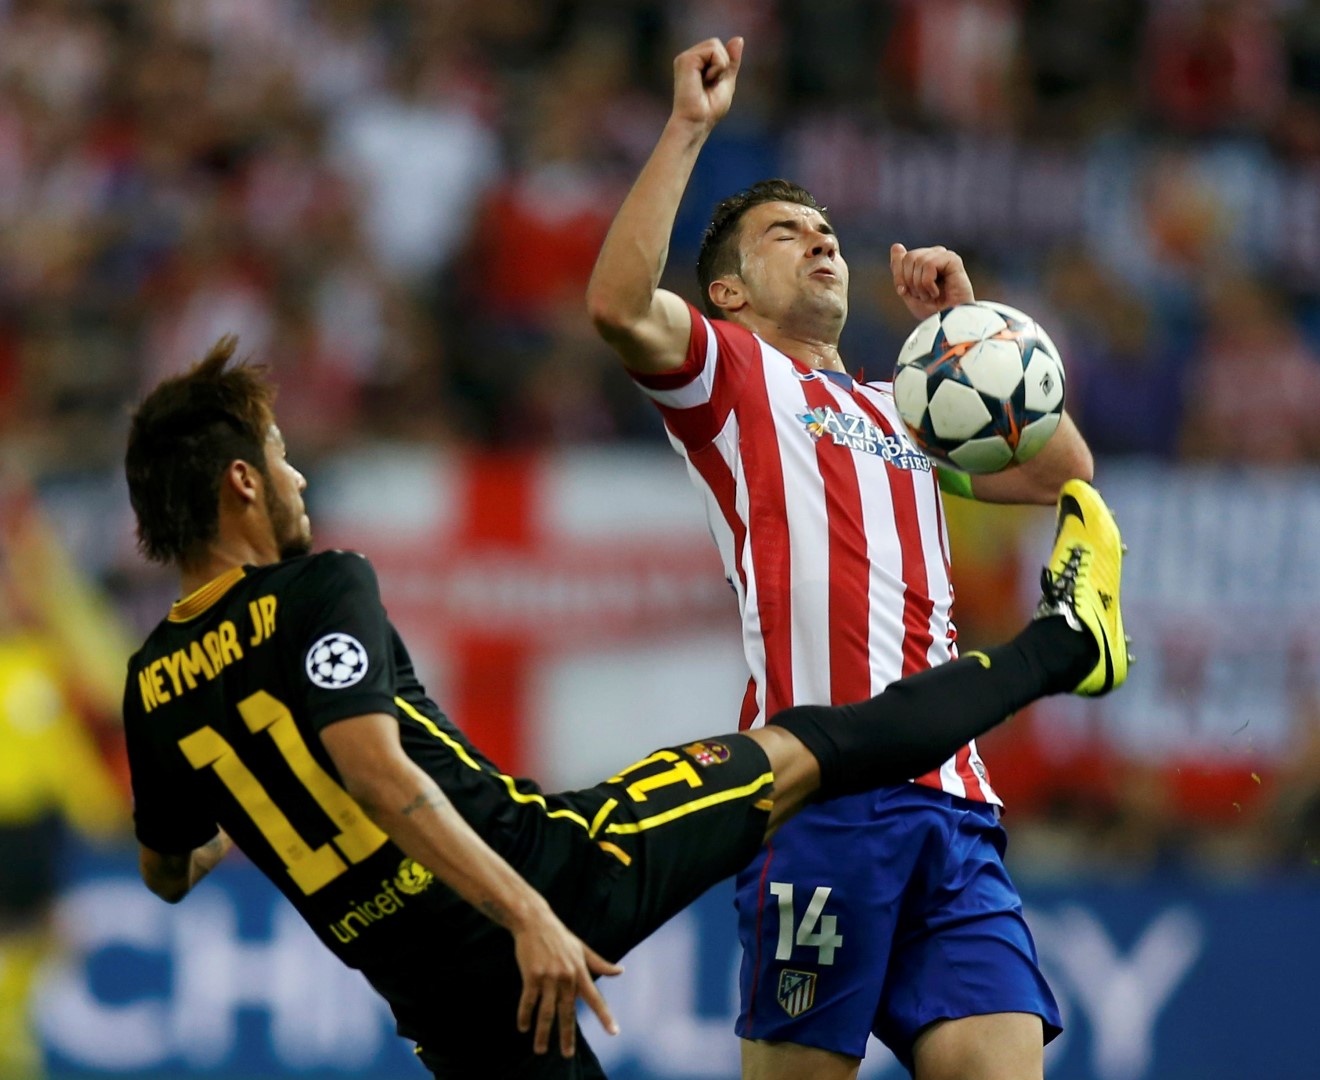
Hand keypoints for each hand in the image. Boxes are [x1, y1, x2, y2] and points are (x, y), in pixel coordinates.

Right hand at [514, 908, 622, 1056]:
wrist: (534, 920)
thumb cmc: (559, 936)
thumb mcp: (582, 948)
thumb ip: (600, 963)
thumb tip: (621, 971)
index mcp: (580, 972)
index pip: (595, 998)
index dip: (605, 1016)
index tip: (614, 1032)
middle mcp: (567, 977)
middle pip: (568, 1012)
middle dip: (567, 1035)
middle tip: (566, 1054)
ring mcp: (549, 977)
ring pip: (546, 1012)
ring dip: (543, 1033)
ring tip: (540, 1050)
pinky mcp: (532, 975)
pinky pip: (528, 1001)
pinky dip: (525, 1016)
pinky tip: (523, 1027)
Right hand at [671, 37, 743, 130]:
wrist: (698, 121)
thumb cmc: (710, 109)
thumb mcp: (726, 81)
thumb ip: (731, 61)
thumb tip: (738, 38)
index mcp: (695, 64)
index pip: (717, 48)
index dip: (723, 65)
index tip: (713, 84)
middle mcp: (688, 59)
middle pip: (716, 43)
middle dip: (722, 64)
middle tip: (711, 83)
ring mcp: (685, 58)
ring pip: (715, 44)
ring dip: (720, 65)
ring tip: (708, 82)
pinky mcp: (685, 59)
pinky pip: (713, 50)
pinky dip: (717, 66)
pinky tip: (705, 80)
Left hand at [890, 243, 975, 320]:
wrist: (948, 326)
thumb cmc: (932, 313)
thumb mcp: (908, 291)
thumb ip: (900, 270)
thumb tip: (896, 245)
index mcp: (924, 261)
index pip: (902, 258)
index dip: (899, 277)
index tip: (904, 292)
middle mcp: (935, 255)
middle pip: (908, 257)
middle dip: (909, 281)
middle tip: (922, 295)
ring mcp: (944, 257)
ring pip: (917, 260)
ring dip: (919, 285)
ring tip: (931, 295)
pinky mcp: (953, 260)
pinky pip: (929, 264)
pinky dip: (928, 283)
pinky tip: (937, 292)